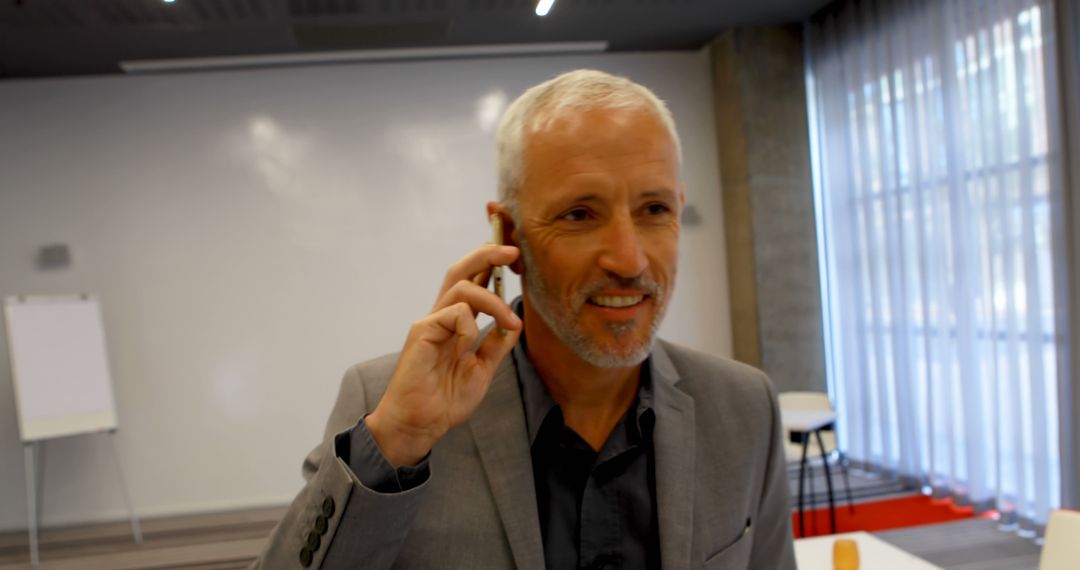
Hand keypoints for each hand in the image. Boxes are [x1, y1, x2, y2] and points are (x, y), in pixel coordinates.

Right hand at [366, 244, 522, 466]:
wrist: (421, 424)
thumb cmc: (445, 400)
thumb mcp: (482, 369)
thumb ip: (496, 345)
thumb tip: (514, 323)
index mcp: (455, 323)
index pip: (472, 282)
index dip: (490, 264)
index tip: (515, 259)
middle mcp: (442, 316)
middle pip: (461, 270)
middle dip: (487, 254)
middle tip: (513, 251)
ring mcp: (431, 322)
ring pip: (462, 287)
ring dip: (492, 299)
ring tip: (509, 320)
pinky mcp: (422, 332)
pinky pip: (454, 313)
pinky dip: (470, 326)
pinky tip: (469, 348)